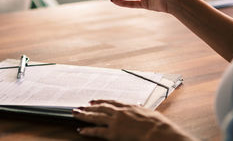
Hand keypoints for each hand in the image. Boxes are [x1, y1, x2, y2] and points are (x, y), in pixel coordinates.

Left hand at [73, 100, 194, 140]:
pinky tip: (81, 130)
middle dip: (89, 107)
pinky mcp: (113, 132)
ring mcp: (115, 121)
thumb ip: (141, 110)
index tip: (94, 101)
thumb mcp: (149, 112)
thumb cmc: (156, 123)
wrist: (156, 130)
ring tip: (75, 114)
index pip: (111, 102)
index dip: (101, 101)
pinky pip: (97, 131)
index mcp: (128, 106)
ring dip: (84, 115)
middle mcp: (120, 112)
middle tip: (79, 106)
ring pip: (96, 117)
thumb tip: (141, 109)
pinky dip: (88, 130)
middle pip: (100, 108)